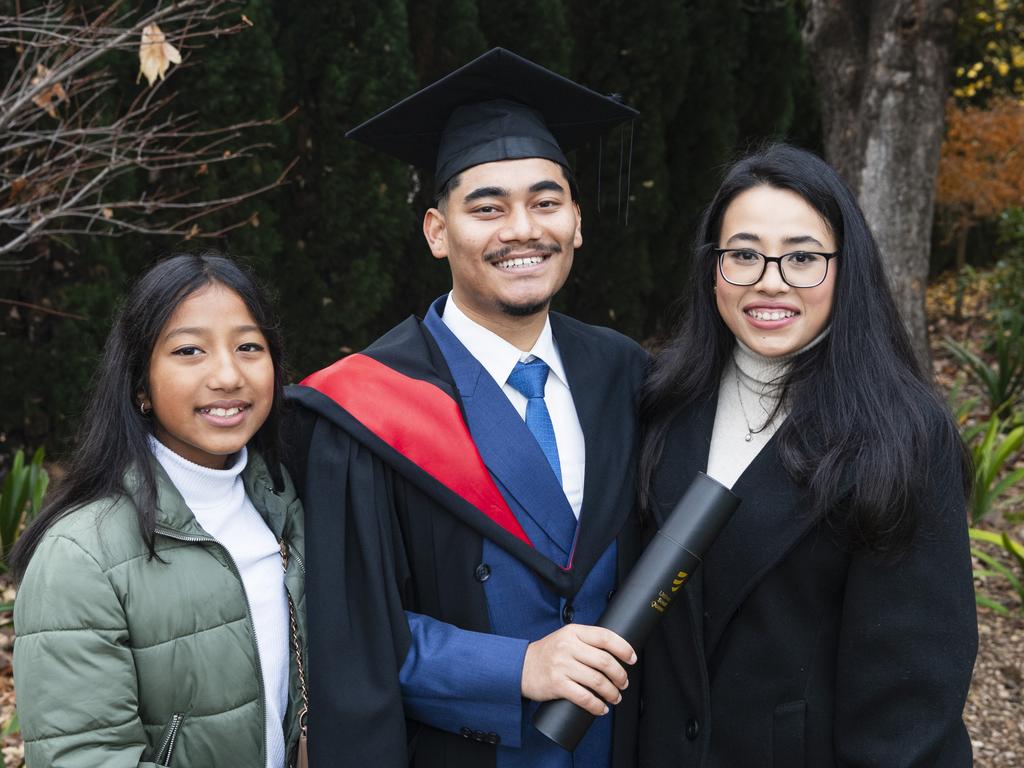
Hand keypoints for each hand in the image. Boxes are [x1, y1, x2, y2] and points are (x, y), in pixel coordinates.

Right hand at [520, 624, 635, 715]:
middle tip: (623, 682)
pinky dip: (596, 705)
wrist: (519, 667)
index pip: (605, 636)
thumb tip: (615, 652)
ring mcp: (561, 665)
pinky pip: (583, 697)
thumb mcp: (565, 638)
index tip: (632, 658)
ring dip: (612, 692)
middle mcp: (568, 646)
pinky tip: (601, 708)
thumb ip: (585, 641)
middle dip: (620, 675)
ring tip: (615, 697)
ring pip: (597, 681)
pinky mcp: (556, 684)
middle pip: (605, 661)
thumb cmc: (547, 654)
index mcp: (573, 632)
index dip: (623, 648)